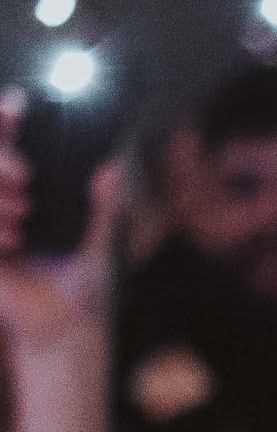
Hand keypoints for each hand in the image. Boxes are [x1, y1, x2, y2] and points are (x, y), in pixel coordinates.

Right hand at [0, 125, 114, 353]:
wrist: (61, 321)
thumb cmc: (79, 278)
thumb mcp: (95, 238)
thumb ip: (102, 204)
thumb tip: (112, 167)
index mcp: (22, 186)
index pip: (4, 138)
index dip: (4, 118)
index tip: (17, 110)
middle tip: (25, 178)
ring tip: (22, 220)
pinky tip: (11, 242)